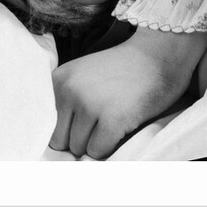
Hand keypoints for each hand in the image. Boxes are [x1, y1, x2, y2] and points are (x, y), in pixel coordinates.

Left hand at [49, 28, 206, 158]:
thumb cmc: (123, 69)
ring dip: (95, 143)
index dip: (64, 129)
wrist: (158, 54)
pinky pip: (98, 151)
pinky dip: (108, 148)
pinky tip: (119, 130)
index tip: (79, 127)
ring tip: (111, 124)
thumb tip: (56, 143)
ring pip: (79, 148)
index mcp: (59, 80)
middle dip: (78, 139)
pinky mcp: (112, 120)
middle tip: (99, 127)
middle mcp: (69, 91)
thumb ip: (67, 100)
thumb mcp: (83, 75)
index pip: (47, 123)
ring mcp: (90, 105)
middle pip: (60, 140)